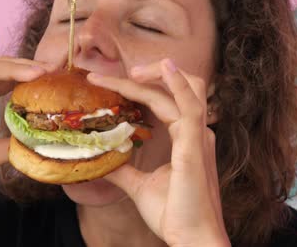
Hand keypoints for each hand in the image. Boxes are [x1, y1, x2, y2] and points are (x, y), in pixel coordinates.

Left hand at [87, 59, 229, 246]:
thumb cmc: (174, 214)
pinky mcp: (194, 146)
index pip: (165, 100)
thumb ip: (122, 170)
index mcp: (187, 138)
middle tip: (124, 74)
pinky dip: (177, 83)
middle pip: (180, 87)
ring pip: (185, 89)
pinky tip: (164, 67)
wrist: (191, 239)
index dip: (139, 88)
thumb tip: (99, 160)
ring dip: (158, 74)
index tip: (106, 83)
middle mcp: (195, 133)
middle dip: (153, 73)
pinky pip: (189, 106)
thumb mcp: (140, 186)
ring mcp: (197, 137)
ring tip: (130, 72)